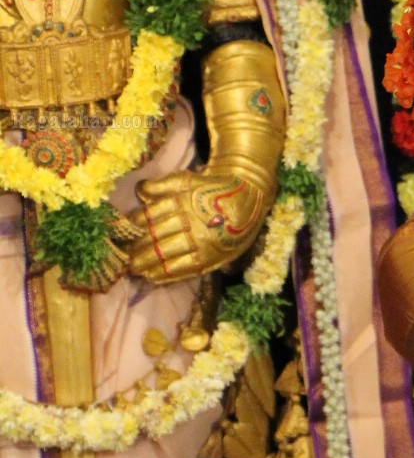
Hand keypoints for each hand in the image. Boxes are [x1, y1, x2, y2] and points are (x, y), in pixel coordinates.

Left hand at [126, 170, 270, 283]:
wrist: (249, 199)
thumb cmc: (213, 189)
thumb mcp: (188, 179)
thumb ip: (163, 185)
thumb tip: (139, 192)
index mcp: (184, 202)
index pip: (150, 216)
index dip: (133, 226)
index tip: (121, 233)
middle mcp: (192, 223)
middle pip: (156, 238)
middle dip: (135, 248)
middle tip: (121, 256)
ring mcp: (202, 243)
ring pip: (167, 256)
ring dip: (147, 264)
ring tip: (133, 269)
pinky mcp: (211, 258)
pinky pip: (185, 269)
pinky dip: (166, 275)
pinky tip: (152, 277)